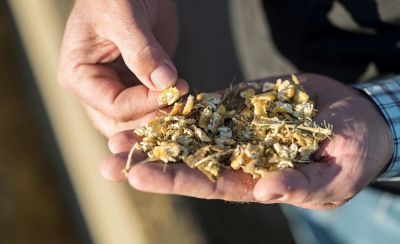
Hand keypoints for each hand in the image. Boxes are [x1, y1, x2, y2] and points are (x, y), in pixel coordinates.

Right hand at [58, 0, 187, 136]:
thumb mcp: (123, 16)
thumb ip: (142, 51)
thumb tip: (165, 83)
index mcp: (79, 75)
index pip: (113, 106)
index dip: (145, 103)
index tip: (174, 91)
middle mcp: (95, 89)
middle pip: (121, 123)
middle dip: (151, 120)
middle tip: (180, 108)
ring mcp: (116, 89)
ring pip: (136, 120)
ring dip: (160, 117)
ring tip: (185, 104)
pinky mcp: (137, 86)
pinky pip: (150, 106)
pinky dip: (166, 106)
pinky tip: (184, 99)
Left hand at [101, 74, 393, 208]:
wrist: (359, 119)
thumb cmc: (355, 153)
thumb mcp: (335, 176)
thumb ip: (301, 185)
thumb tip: (266, 191)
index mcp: (255, 182)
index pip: (208, 185)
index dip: (174, 180)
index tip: (138, 174)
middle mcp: (239, 158)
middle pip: (188, 161)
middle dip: (151, 160)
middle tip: (110, 158)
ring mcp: (238, 130)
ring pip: (192, 133)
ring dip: (157, 132)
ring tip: (119, 130)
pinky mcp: (243, 106)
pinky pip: (210, 106)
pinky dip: (184, 106)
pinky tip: (155, 103)